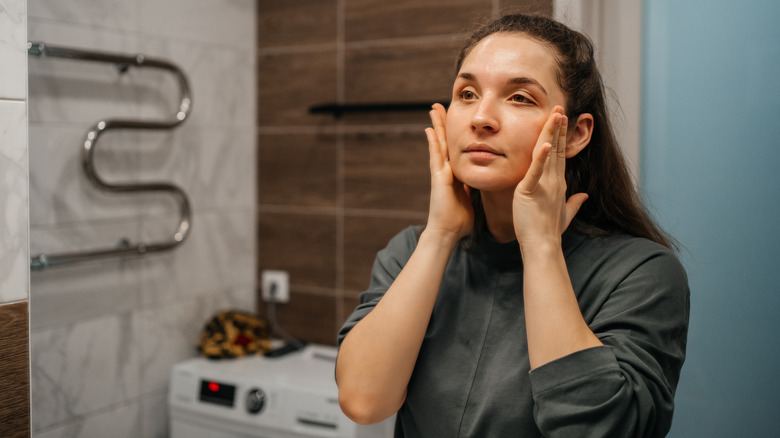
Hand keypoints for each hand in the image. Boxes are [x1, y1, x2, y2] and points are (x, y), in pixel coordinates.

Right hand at [424, 103, 473, 240]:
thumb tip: (479, 183)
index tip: (457, 121)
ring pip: (439, 144)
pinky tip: (429, 128)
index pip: (456, 150)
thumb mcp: (469, 200)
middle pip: (445, 142)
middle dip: (444, 125)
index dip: (455, 135)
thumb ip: (471, 189)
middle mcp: (446, 171)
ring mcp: (440, 173)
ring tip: (433, 109)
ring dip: (436, 126)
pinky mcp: (438, 177)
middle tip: (440, 107)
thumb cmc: (459, 221)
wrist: (447, 232)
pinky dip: (432, 142)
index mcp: (455, 175)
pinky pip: (435, 156)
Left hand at [513, 107, 587, 248]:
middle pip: (557, 148)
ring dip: (551, 133)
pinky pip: (535, 171)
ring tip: (555, 115)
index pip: (560, 155)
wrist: (543, 246)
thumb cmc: (550, 232)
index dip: (561, 136)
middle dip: (558, 127)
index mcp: (558, 184)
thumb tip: (583, 196)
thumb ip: (574, 203)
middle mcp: (554, 181)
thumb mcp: (565, 214)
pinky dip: (540, 157)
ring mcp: (544, 185)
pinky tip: (545, 143)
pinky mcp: (530, 191)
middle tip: (559, 108)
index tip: (562, 120)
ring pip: (548, 154)